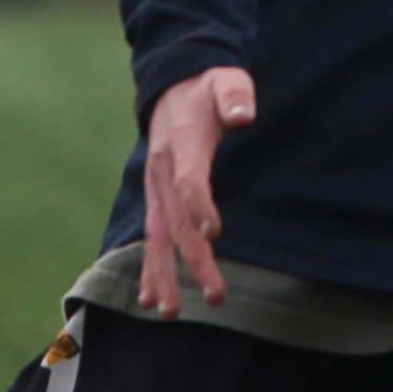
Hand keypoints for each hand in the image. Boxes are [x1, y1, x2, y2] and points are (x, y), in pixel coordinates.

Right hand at [140, 66, 255, 316]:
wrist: (172, 87)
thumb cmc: (208, 89)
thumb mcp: (226, 80)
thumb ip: (234, 95)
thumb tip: (243, 114)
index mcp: (183, 144)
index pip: (189, 179)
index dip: (199, 205)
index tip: (213, 233)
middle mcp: (162, 171)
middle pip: (176, 222)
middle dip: (194, 261)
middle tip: (216, 295)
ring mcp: (155, 189)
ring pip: (158, 238)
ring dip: (163, 276)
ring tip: (170, 312)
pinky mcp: (156, 200)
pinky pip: (151, 238)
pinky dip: (149, 269)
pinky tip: (150, 299)